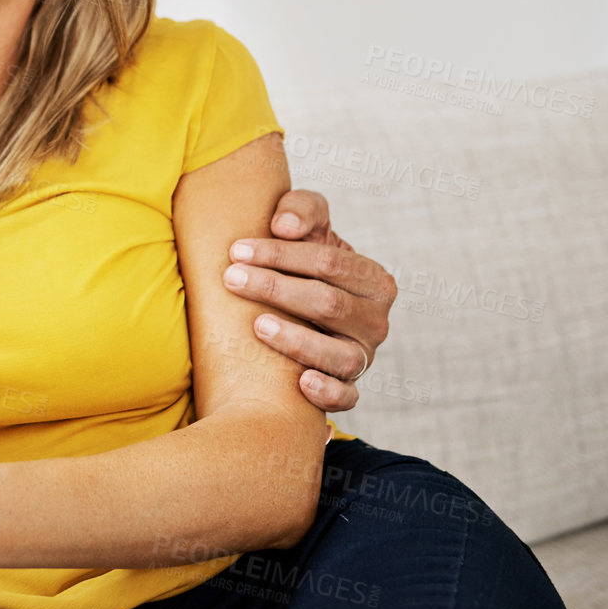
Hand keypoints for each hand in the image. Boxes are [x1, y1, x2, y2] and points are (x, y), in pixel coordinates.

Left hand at [223, 189, 396, 412]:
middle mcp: (375, 321)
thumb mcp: (309, 226)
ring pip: (340, 355)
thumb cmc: (304, 263)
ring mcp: (364, 358)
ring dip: (297, 341)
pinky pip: (347, 398)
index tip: (237, 251)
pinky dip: (328, 393)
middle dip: (275, 289)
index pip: (329, 263)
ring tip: (257, 325)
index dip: (281, 255)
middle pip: (328, 304)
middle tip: (231, 279)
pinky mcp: (349, 388)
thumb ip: (303, 210)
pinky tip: (301, 381)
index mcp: (373, 280)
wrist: (304, 307)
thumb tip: (282, 226)